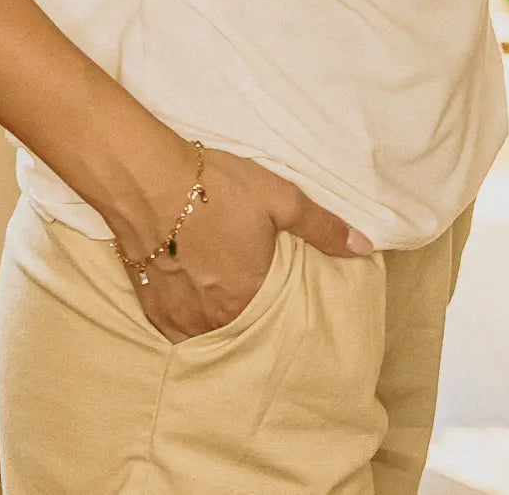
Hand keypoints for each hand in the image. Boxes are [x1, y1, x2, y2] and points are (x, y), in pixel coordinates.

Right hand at [115, 147, 374, 344]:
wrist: (144, 177)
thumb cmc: (212, 187)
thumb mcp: (278, 198)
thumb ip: (322, 227)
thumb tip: (364, 248)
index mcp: (248, 298)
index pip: (274, 319)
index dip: (276, 305)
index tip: (276, 292)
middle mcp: (213, 317)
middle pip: (237, 327)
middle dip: (245, 314)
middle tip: (246, 294)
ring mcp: (177, 315)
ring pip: (204, 331)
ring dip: (214, 320)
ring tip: (218, 299)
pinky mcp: (148, 304)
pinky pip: (173, 328)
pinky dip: (183, 319)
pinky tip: (188, 300)